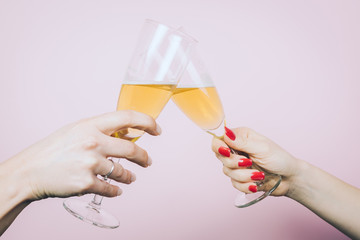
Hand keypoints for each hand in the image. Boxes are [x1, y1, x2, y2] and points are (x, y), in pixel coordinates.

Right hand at [12, 110, 160, 200]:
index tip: (157, 129)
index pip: (128, 117)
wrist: (31, 171)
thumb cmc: (55, 149)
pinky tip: (116, 189)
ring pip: (123, 172)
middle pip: (132, 149)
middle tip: (147, 161)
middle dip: (144, 157)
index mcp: (91, 125)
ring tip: (130, 177)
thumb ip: (104, 130)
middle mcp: (93, 142)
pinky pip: (111, 188)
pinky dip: (116, 190)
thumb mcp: (78, 131)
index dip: (148, 122)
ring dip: (129, 176)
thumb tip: (130, 132)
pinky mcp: (87, 183)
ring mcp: (90, 163)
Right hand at [212, 127, 301, 195]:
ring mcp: (237, 164)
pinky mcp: (240, 178)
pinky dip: (245, 185)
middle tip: (248, 163)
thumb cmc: (279, 159)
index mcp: (240, 137)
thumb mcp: (261, 148)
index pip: (218, 139)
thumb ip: (242, 141)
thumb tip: (225, 132)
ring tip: (259, 175)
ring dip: (243, 176)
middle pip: (220, 156)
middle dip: (234, 163)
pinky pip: (234, 183)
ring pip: (227, 171)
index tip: (227, 152)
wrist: (289, 179)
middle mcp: (236, 149)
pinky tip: (256, 184)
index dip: (219, 147)